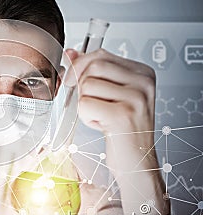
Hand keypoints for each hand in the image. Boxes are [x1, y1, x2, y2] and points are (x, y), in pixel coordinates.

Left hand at [64, 48, 156, 170]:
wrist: (136, 162)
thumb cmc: (121, 128)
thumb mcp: (108, 94)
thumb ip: (91, 71)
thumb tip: (71, 52)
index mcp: (142, 73)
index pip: (101, 54)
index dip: (80, 65)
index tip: (73, 78)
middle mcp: (143, 82)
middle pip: (93, 66)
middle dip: (81, 84)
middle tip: (90, 102)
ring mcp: (136, 98)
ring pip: (86, 85)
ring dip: (85, 104)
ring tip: (101, 116)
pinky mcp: (123, 115)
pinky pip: (85, 104)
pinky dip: (85, 117)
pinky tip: (101, 125)